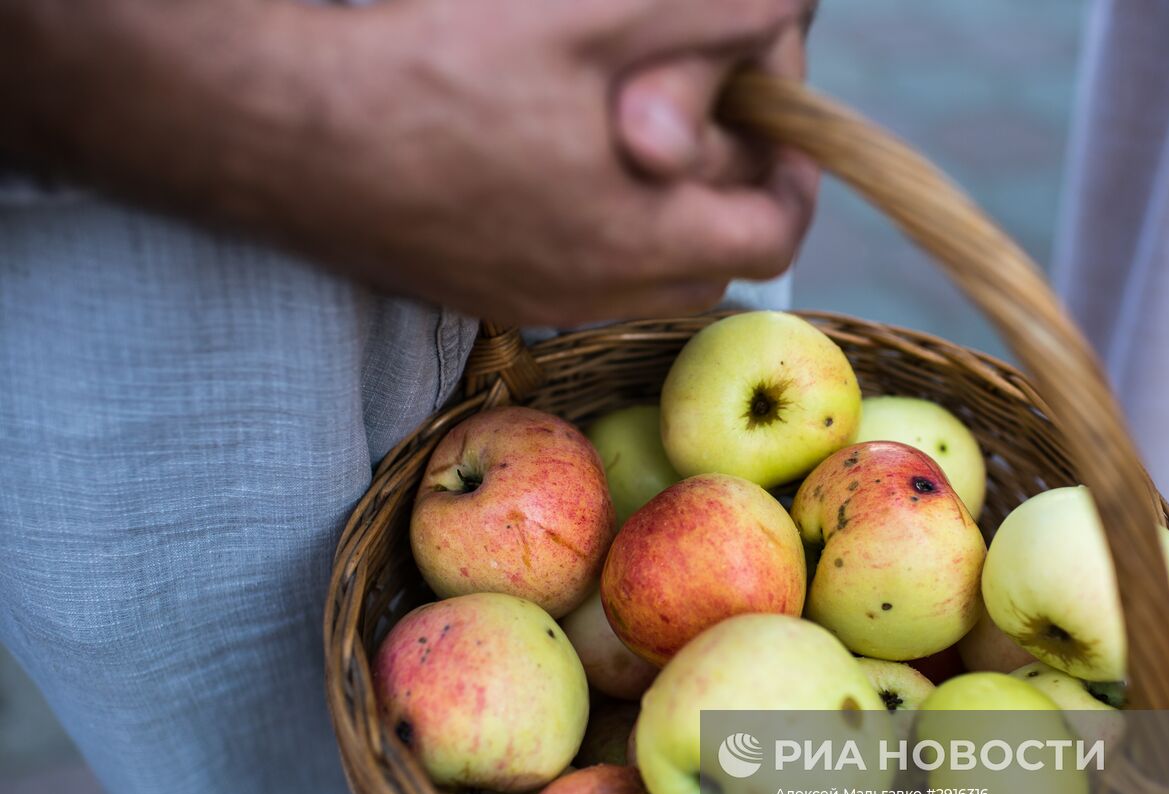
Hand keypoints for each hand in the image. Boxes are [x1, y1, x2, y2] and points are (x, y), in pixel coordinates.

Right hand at [279, 0, 819, 324]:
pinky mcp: (484, 295)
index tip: (778, 119)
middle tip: (714, 117)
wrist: (286, 132)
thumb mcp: (592, 18)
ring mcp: (536, 300)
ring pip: (647, 275)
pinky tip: (563, 166)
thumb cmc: (440, 67)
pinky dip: (605, 232)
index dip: (792, 176)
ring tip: (641, 137)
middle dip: (732, 193)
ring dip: (669, 217)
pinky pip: (582, 278)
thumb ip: (709, 20)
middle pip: (713, 263)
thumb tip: (786, 17)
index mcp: (640, 236)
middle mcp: (597, 290)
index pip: (769, 236)